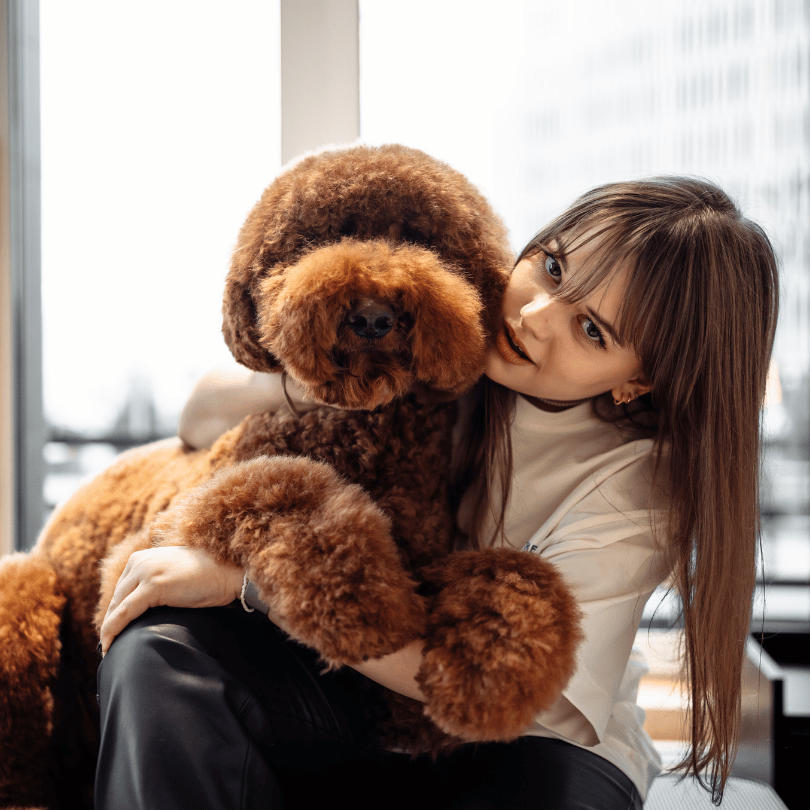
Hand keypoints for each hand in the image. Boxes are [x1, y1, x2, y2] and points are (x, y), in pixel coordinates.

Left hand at [99, 546, 243, 654]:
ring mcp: (146, 571)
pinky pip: (124, 613)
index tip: (114, 631)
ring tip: (108, 649)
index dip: (115, 612)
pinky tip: (110, 646)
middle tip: (109, 644)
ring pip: (117, 606)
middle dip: (111, 622)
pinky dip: (113, 630)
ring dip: (109, 630)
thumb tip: (146, 602)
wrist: (230, 573)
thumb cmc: (209, 577)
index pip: (122, 589)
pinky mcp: (152, 586)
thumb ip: (158, 579)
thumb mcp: (175, 573)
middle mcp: (140, 561)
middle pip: (116, 598)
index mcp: (143, 556)